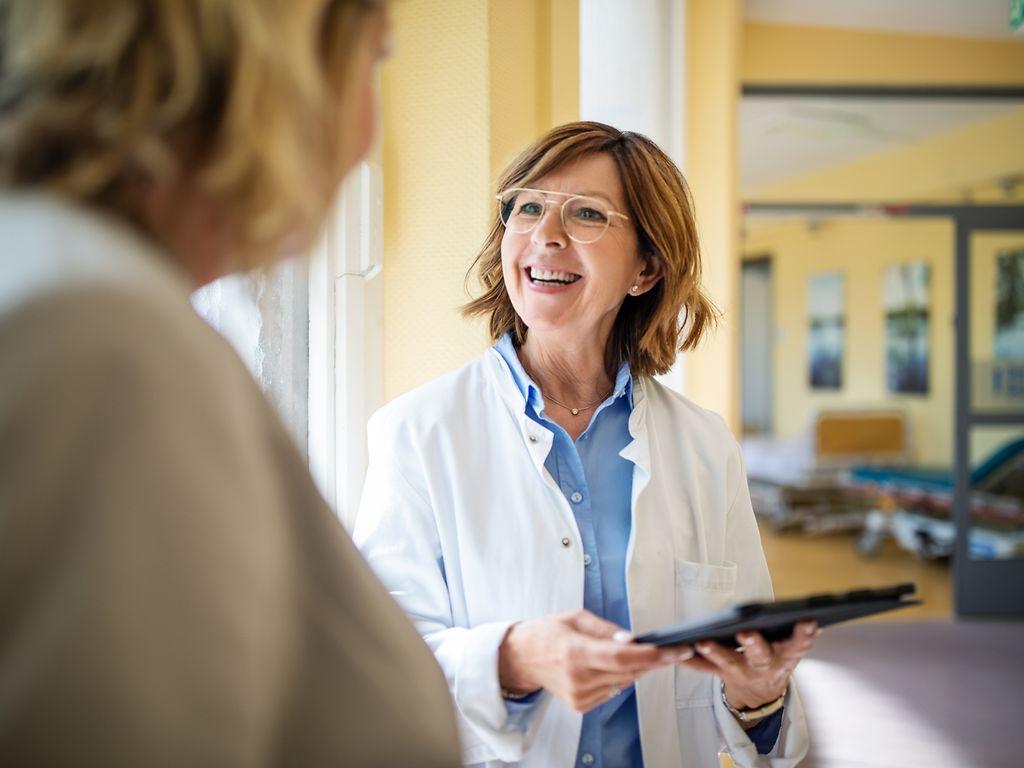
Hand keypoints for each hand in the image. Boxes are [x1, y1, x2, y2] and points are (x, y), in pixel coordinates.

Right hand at [498, 610, 687, 712]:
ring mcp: (579, 695)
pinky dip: (619, 678)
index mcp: (575, 652)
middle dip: (653, 661)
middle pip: (628, 672)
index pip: (621, 657)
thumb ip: (606, 629)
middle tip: (671, 649)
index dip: (650, 655)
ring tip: (635, 653)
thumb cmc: (548, 633)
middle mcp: (578, 678)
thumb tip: (632, 640)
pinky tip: (609, 666)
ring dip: (635, 668)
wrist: (522, 658)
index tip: (673, 650)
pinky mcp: (581, 705)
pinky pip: (613, 691)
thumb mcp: (575, 617)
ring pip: (624, 683)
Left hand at [678, 620, 820, 721]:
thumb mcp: (791, 651)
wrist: (762, 693)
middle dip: (753, 643)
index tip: (808, 621)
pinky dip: (691, 661)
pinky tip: (679, 651)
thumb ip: (799, 638)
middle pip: (760, 655)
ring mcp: (741, 671)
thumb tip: (814, 619)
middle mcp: (764, 665)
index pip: (798, 644)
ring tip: (702, 641)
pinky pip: (704, 669)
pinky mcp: (722, 673)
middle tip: (745, 631)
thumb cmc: (775, 657)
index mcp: (785, 656)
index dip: (803, 634)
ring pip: (728, 662)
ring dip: (715, 652)